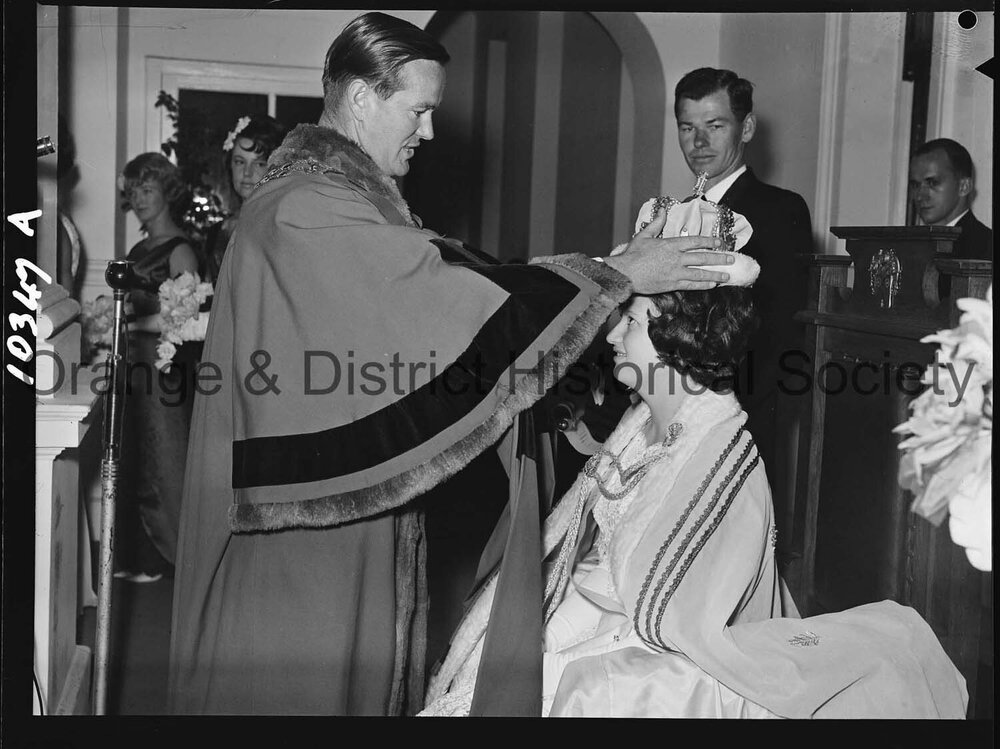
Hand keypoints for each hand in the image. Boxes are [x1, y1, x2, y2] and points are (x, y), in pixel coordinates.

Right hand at [603, 209, 734, 292]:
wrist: (625, 273)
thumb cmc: (632, 255)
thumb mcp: (643, 235)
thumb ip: (656, 224)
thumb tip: (663, 211)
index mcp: (671, 244)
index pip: (695, 241)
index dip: (709, 242)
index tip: (719, 243)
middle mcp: (676, 258)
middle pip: (702, 257)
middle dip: (719, 258)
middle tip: (731, 259)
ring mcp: (675, 272)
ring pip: (700, 272)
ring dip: (715, 274)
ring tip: (727, 275)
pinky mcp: (672, 284)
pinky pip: (692, 285)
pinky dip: (703, 285)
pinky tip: (712, 284)